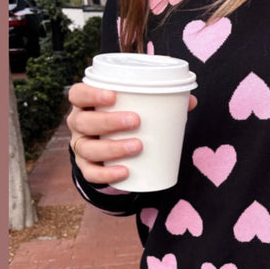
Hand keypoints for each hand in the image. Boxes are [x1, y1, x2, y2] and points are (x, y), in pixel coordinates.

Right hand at [66, 83, 197, 184]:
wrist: (112, 146)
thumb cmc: (124, 117)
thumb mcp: (136, 107)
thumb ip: (160, 102)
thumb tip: (191, 101)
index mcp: (86, 104)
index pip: (78, 94)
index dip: (91, 93)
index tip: (113, 95)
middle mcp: (78, 124)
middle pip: (84, 121)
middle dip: (109, 121)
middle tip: (136, 121)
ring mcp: (80, 146)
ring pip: (88, 148)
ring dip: (112, 148)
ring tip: (138, 146)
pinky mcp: (85, 166)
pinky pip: (90, 173)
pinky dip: (106, 174)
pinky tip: (124, 172)